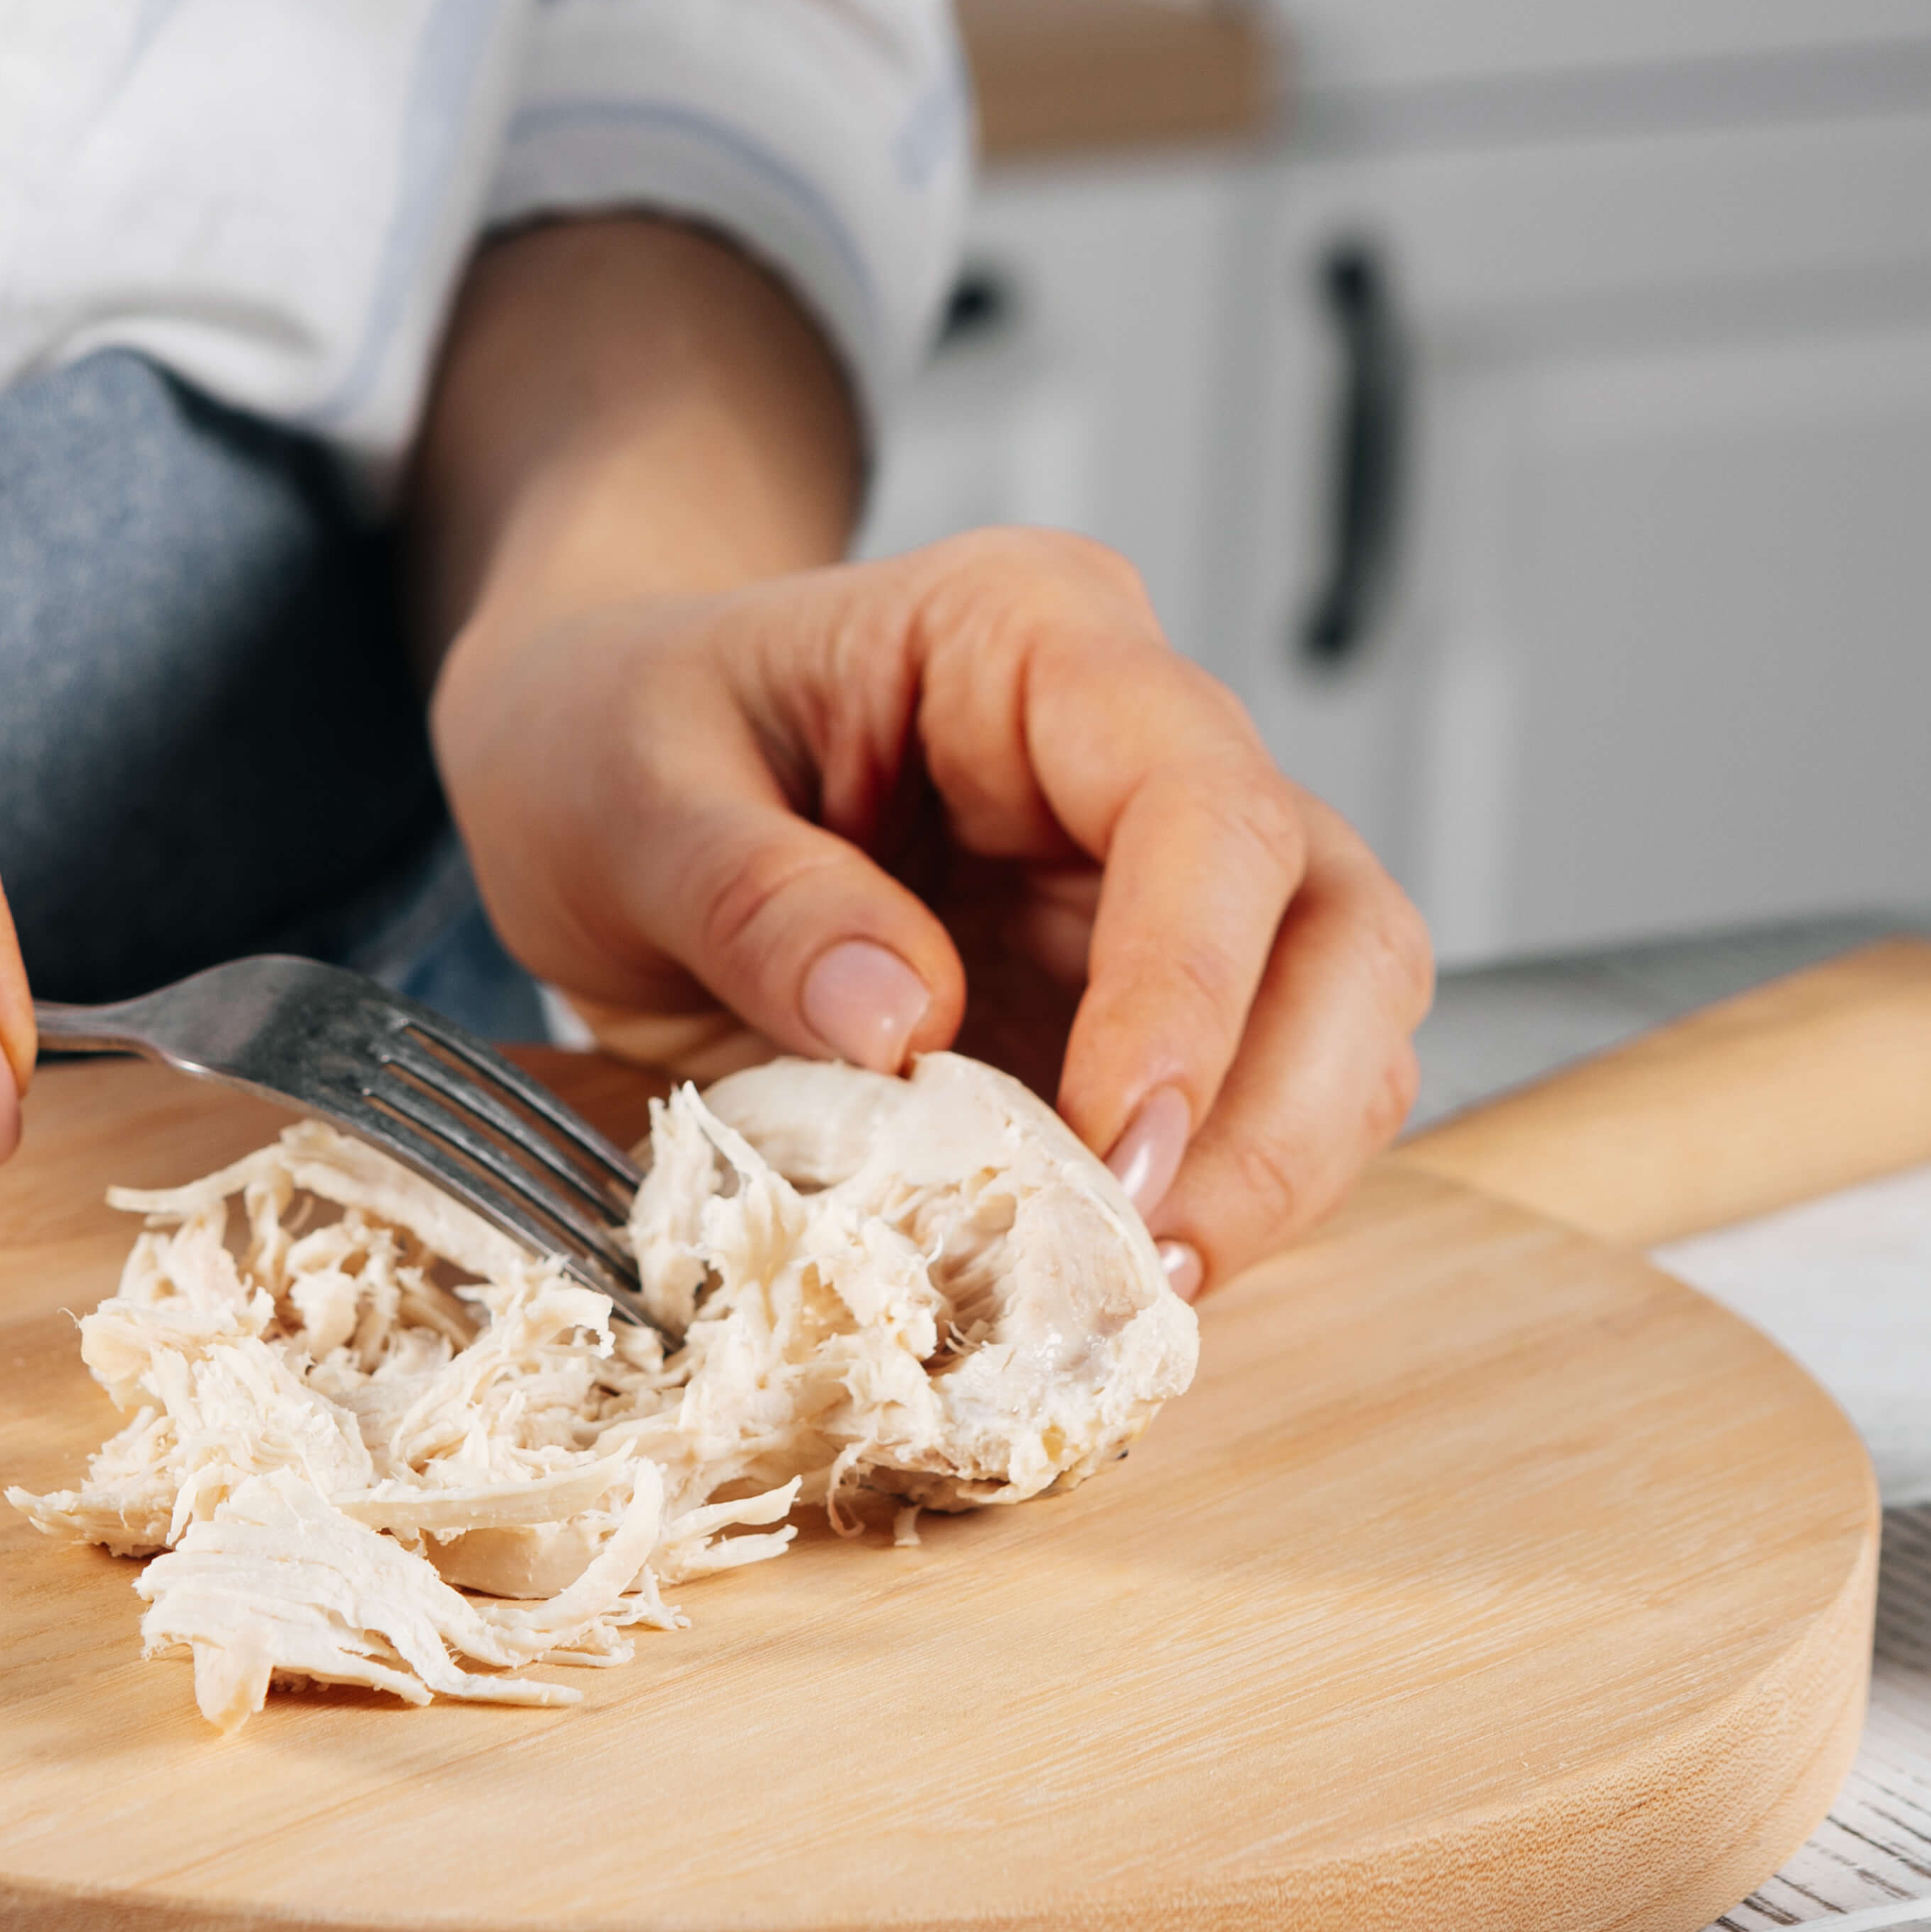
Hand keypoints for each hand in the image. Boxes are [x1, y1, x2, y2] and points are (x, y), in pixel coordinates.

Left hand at [438, 542, 1428, 1297]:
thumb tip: (899, 1022)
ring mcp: (1156, 888)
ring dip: (1268, 1174)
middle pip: (1334, 920)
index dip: (1192, 983)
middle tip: (1149, 1257)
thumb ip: (750, 892)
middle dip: (1275, 1109)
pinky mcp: (1135, 1009)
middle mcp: (1137, 751)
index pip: (1203, 802)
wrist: (592, 762)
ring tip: (1131, 1291)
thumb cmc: (612, 731)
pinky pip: (1244, 1109)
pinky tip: (1105, 1276)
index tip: (1118, 1140)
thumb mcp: (620, 790)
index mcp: (1033, 640)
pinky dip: (1211, 1202)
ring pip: (1338, 1024)